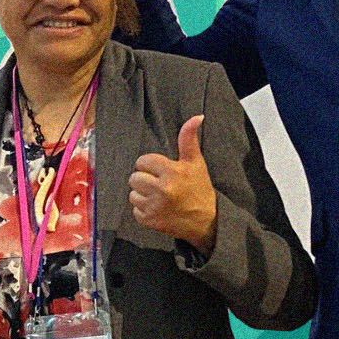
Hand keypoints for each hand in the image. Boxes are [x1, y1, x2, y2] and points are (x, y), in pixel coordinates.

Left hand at [129, 116, 217, 252]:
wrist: (206, 222)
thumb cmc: (199, 189)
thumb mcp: (195, 162)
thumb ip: (189, 138)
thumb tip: (196, 117)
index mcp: (172, 172)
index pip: (143, 161)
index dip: (151, 165)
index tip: (162, 171)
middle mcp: (163, 189)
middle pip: (134, 177)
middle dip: (145, 179)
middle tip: (160, 184)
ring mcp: (155, 207)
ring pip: (132, 194)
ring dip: (143, 195)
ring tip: (159, 197)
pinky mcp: (150, 221)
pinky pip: (135, 210)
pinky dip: (144, 210)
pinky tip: (158, 208)